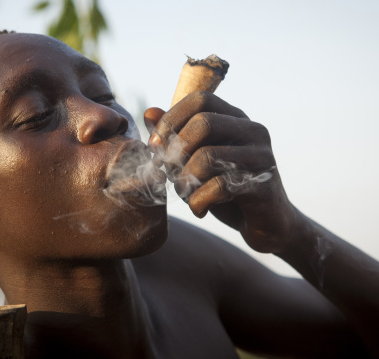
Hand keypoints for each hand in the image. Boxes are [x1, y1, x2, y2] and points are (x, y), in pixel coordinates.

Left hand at [145, 91, 298, 252]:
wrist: (266, 224)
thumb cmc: (226, 190)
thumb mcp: (194, 161)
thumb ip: (174, 137)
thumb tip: (149, 112)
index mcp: (235, 119)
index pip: (199, 99)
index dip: (171, 119)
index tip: (155, 146)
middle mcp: (252, 130)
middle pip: (202, 123)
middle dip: (175, 151)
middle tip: (168, 173)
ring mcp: (261, 156)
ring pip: (207, 156)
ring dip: (184, 180)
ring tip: (184, 194)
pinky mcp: (263, 185)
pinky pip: (218, 187)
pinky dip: (198, 202)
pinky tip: (198, 210)